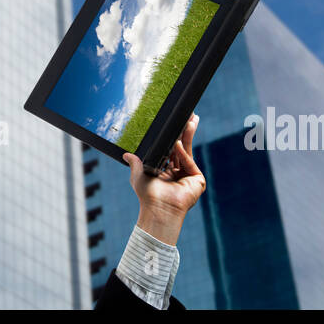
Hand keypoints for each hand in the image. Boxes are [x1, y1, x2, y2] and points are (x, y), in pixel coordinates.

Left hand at [124, 114, 204, 245]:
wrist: (158, 208)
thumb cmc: (147, 195)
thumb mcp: (138, 175)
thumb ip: (135, 163)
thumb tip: (126, 155)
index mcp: (167, 171)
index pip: (172, 150)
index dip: (174, 136)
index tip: (177, 123)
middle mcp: (179, 172)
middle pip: (183, 147)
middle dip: (186, 131)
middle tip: (190, 115)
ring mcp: (189, 176)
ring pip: (188, 151)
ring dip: (189, 134)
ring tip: (190, 120)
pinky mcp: (197, 180)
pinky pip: (189, 161)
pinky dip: (183, 153)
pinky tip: (177, 145)